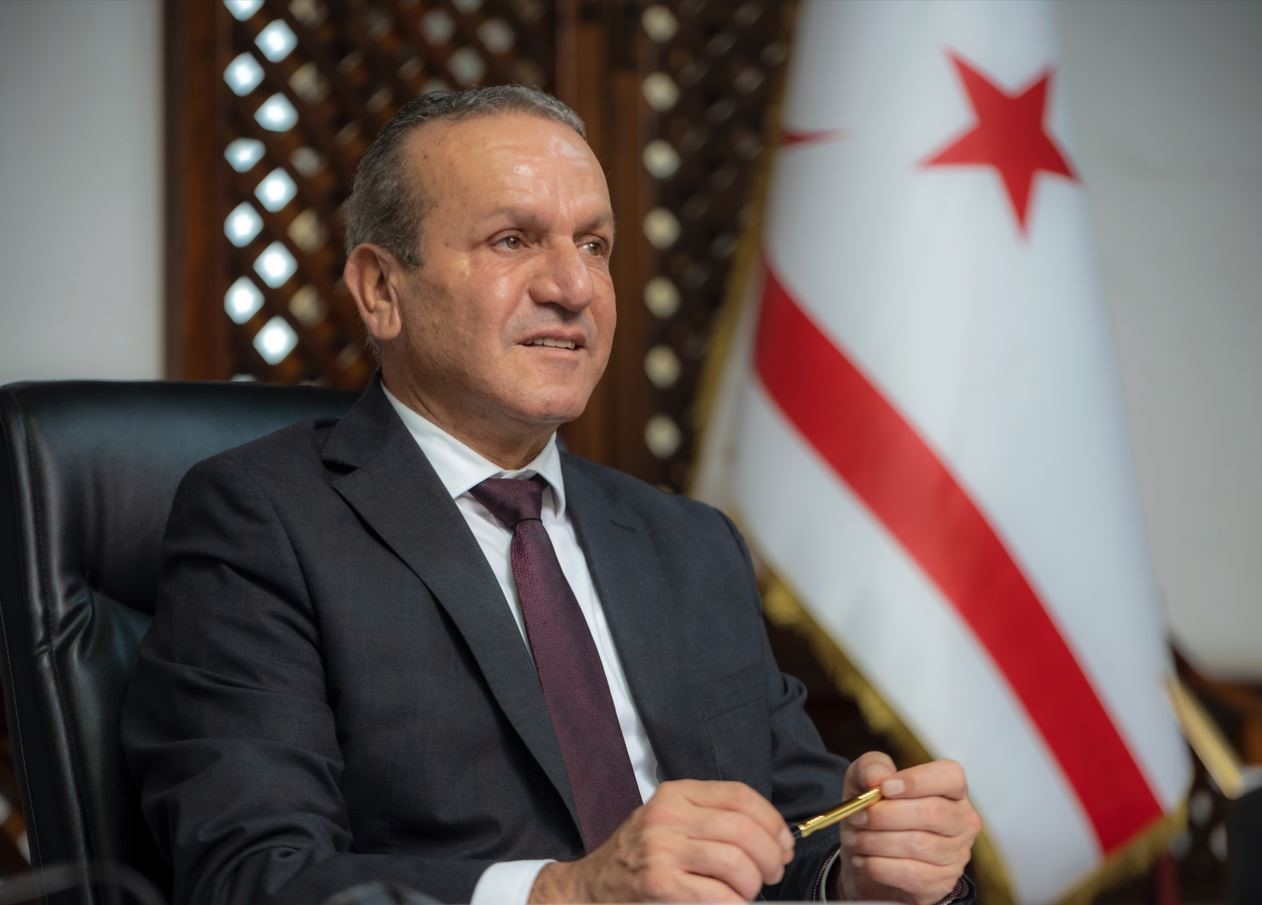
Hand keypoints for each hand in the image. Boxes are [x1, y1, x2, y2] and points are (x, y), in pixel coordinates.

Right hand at [529, 779, 794, 902]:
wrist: (591, 889)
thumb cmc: (640, 858)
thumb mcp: (670, 822)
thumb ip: (714, 819)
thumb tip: (777, 838)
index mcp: (676, 795)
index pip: (740, 795)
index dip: (772, 821)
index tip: (783, 842)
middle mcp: (667, 818)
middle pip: (745, 830)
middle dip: (772, 857)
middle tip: (772, 873)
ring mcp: (662, 853)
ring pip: (737, 864)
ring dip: (753, 885)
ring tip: (746, 892)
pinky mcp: (661, 887)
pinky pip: (721, 896)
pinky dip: (736, 904)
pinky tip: (730, 904)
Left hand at [836, 752, 979, 904]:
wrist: (867, 856)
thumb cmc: (874, 813)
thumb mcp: (864, 779)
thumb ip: (871, 767)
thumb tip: (877, 778)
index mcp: (950, 788)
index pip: (949, 776)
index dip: (917, 781)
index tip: (884, 788)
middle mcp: (961, 820)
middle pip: (932, 812)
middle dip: (885, 815)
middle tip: (857, 817)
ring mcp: (956, 853)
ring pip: (918, 845)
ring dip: (875, 842)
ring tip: (854, 839)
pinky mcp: (942, 882)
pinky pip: (911, 874)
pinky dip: (879, 866)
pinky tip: (863, 860)